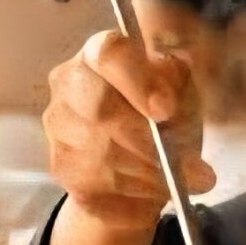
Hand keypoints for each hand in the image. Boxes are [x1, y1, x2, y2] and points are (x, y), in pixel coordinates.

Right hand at [43, 31, 213, 230]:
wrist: (144, 162)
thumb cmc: (163, 116)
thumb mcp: (180, 91)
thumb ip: (176, 86)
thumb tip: (167, 104)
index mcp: (100, 53)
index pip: (108, 54)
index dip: (138, 82)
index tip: (166, 110)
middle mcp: (69, 82)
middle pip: (99, 108)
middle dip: (147, 139)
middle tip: (186, 162)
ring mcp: (59, 126)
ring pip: (104, 153)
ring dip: (151, 171)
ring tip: (182, 178)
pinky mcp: (61, 166)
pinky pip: (100, 183)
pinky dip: (137, 191)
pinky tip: (155, 188)